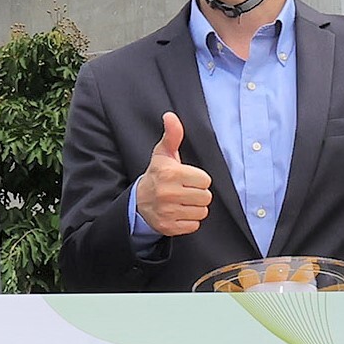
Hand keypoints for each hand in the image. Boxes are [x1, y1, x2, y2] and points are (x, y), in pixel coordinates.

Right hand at [135, 111, 211, 237]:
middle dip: (198, 194)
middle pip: (206, 197)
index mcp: (170, 174)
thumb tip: (170, 116)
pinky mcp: (169, 227)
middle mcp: (168, 193)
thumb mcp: (162, 154)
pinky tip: (178, 213)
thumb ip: (172, 135)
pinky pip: (194, 226)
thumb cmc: (157, 175)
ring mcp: (168, 212)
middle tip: (185, 191)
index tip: (186, 179)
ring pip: (201, 212)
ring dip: (194, 208)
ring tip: (182, 202)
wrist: (138, 202)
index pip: (205, 180)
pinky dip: (188, 221)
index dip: (198, 179)